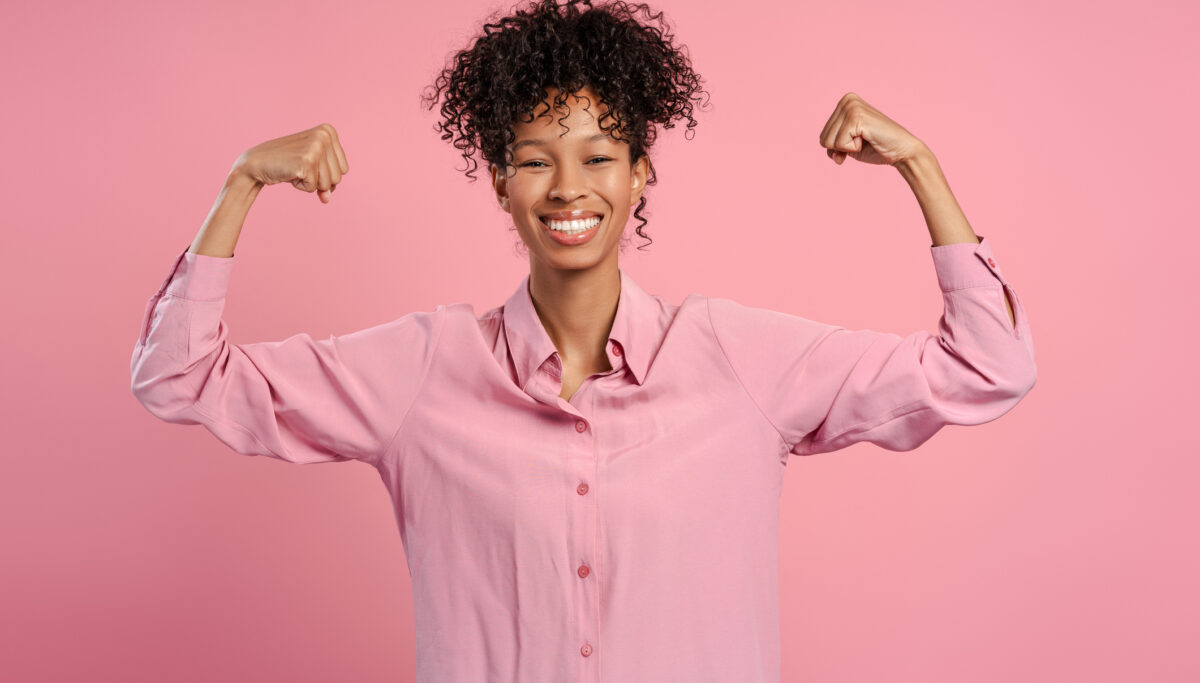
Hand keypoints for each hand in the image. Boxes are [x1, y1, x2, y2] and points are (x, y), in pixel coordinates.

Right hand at [232, 123, 349, 202]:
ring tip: (295, 169)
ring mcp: (316, 146)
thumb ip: (327, 183)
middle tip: (300, 167)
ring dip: (310, 183)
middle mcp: (324, 135)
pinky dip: (301, 186)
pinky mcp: (307, 160)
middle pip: (338, 178)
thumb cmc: (287, 164)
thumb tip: (327, 199)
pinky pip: (314, 187)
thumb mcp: (313, 169)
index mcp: (329, 131)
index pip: (344, 169)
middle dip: (319, 181)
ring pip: (328, 184)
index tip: (308, 164)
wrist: (257, 162)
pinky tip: (290, 173)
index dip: (326, 175)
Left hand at [819, 93, 926, 166]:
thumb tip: (831, 153)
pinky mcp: (856, 117)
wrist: (901, 151)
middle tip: (863, 141)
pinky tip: (867, 139)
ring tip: (866, 139)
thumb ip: (833, 146)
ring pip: (828, 142)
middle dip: (841, 148)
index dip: (838, 147)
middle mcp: (847, 100)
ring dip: (847, 148)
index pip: (823, 136)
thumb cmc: (876, 147)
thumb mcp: (848, 146)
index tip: (858, 140)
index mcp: (844, 102)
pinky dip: (853, 149)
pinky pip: (839, 144)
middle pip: (823, 139)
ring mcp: (852, 107)